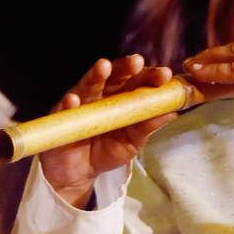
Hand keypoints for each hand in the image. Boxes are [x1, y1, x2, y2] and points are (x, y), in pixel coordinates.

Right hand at [42, 55, 174, 207]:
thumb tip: (171, 113)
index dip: (149, 76)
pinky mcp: (61, 116)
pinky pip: (65, 109)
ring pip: (88, 85)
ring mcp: (81, 103)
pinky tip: (74, 100)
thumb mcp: (132, 141)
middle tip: (138, 62)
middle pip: (115, 76)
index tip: (164, 74)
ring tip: (104, 67)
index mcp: (121, 97)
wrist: (78, 171)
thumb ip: (147, 126)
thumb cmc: (107, 150)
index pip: (137, 81)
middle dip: (126, 67)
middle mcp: (101, 94)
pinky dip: (69, 104)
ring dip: (96, 75)